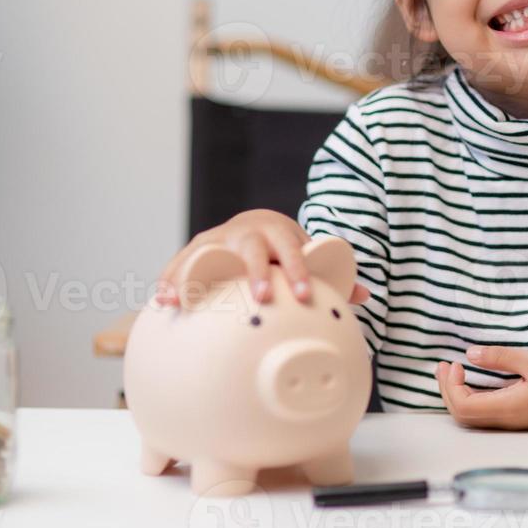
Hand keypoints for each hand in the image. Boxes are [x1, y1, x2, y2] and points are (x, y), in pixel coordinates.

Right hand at [154, 209, 370, 306]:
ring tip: (185, 301)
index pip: (291, 249)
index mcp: (277, 231)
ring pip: (207, 253)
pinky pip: (179, 263)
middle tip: (261, 299)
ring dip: (198, 276)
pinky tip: (163, 302)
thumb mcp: (305, 256)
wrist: (256, 226)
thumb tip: (364, 294)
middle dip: (256, 272)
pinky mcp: (195, 250)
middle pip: (251, 248)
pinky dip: (170, 280)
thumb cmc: (284, 250)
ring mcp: (217, 239)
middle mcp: (245, 232)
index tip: (305, 295)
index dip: (298, 271)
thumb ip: (332, 276)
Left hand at [434, 346, 527, 429]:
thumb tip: (470, 353)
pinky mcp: (518, 418)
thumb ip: (501, 357)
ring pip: (472, 416)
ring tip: (454, 372)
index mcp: (508, 408)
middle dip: (447, 390)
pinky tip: (474, 381)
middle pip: (462, 415)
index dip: (450, 386)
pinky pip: (486, 413)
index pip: (463, 407)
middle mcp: (506, 421)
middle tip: (444, 365)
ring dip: (458, 394)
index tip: (455, 362)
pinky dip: (472, 397)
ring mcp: (512, 422)